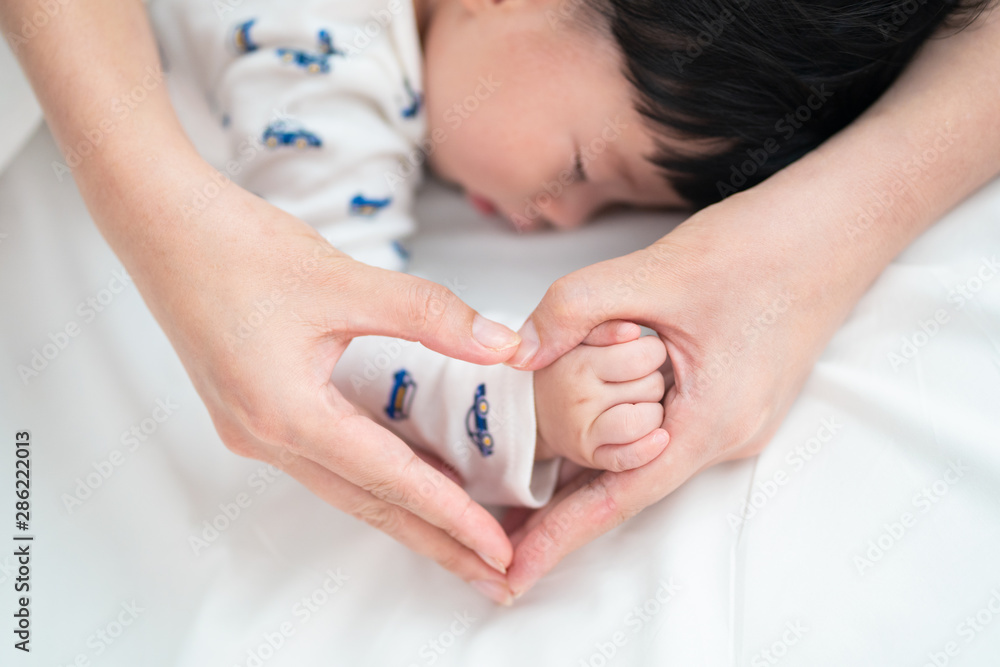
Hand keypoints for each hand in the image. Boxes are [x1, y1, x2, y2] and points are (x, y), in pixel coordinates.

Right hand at [93, 151, 522, 600]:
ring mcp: (253, 429)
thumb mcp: (344, 280)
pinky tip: (403, 476)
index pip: (389, 480)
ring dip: (403, 515)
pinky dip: (371, 477)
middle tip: (492, 574)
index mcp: (287, 414)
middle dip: (434, 542)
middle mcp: (266, 436)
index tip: (497, 548)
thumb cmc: (236, 248)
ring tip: (458, 539)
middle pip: (368, 504)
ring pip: (345, 488)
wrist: (160, 224)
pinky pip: (324, 461)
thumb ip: (430, 316)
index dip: (450, 516)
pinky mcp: (252, 411)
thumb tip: (503, 345)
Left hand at [502, 183, 887, 596]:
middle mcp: (727, 434)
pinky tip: (589, 423)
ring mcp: (735, 418)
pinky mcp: (732, 396)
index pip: (619, 500)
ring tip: (529, 485)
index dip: (560, 539)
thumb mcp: (655, 271)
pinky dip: (622, 427)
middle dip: (564, 507)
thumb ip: (576, 308)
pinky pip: (666, 425)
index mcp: (710, 421)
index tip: (512, 577)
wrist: (836, 228)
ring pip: (646, 450)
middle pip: (629, 482)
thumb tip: (518, 351)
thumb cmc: (760, 249)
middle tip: (501, 529)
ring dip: (593, 459)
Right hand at [534, 323, 667, 470]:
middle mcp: (580, 397)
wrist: (535, 409)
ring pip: (648, 419)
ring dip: (652, 411)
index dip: (652, 351)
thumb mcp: (580, 334)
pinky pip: (629, 458)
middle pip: (652, 386)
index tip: (640, 353)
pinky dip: (649, 449)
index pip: (645, 354)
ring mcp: (584, 430)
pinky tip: (658, 437)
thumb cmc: (568, 367)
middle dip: (651, 379)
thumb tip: (632, 331)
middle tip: (631, 379)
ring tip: (635, 403)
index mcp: (579, 361)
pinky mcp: (591, 456)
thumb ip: (605, 324)